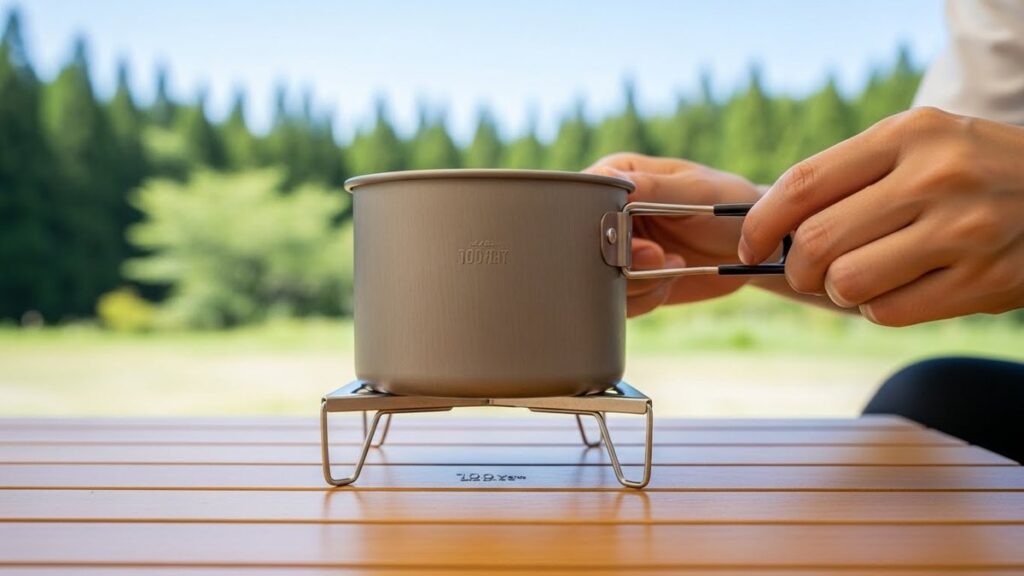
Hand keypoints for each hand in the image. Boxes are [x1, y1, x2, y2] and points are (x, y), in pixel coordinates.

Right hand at [586, 153, 761, 316]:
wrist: (749, 248)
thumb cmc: (728, 205)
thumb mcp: (695, 191)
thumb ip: (653, 189)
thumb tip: (611, 180)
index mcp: (617, 179)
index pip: (581, 198)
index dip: (595, 223)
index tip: (628, 236)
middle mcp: (608, 215)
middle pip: (582, 245)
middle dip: (616, 259)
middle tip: (656, 256)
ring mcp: (616, 250)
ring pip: (595, 278)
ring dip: (634, 282)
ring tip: (672, 265)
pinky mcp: (627, 282)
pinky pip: (616, 302)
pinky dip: (642, 299)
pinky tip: (667, 283)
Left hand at [740, 107, 1023, 325]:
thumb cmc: (970, 169)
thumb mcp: (916, 145)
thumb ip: (849, 175)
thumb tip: (769, 224)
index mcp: (909, 135)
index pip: (804, 184)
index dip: (762, 223)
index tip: (750, 244)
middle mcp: (936, 177)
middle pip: (817, 242)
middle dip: (797, 266)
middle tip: (809, 268)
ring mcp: (963, 231)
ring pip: (847, 283)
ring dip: (838, 289)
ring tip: (862, 274)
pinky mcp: (982, 282)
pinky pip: (887, 312)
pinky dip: (878, 308)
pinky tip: (901, 287)